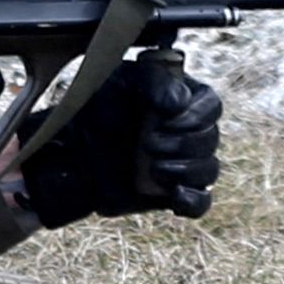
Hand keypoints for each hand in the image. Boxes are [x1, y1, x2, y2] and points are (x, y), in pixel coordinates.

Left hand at [22, 52, 222, 227]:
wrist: (71, 147)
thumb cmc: (99, 106)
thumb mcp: (123, 80)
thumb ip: (155, 82)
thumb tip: (179, 104)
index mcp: (184, 100)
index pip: (211, 106)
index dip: (197, 115)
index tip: (167, 119)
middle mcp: (189, 132)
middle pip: (210, 139)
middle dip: (184, 144)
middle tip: (149, 144)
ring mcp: (184, 165)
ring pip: (209, 171)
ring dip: (187, 171)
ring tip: (154, 169)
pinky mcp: (172, 194)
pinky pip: (200, 202)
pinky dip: (193, 202)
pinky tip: (176, 197)